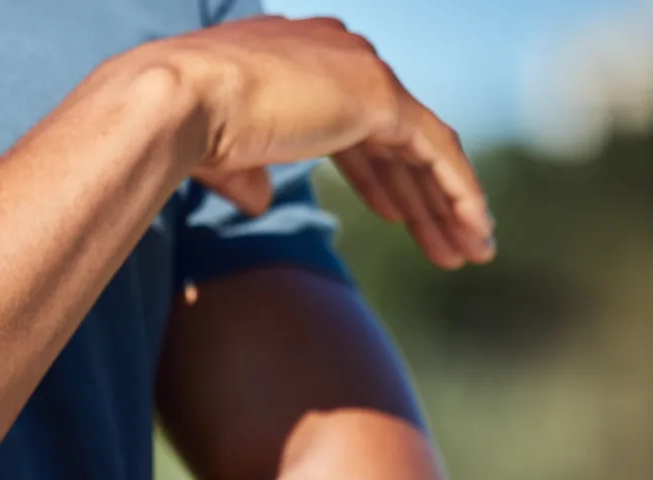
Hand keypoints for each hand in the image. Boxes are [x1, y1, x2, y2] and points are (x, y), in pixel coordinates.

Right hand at [142, 15, 493, 268]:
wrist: (178, 102)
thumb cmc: (181, 127)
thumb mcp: (220, 155)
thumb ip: (247, 173)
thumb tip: (260, 202)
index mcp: (300, 60)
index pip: (354, 123)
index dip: (377, 174)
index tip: (396, 215)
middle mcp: (337, 55)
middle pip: (394, 139)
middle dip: (420, 196)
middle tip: (446, 242)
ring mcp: (361, 71)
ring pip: (422, 148)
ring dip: (447, 204)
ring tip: (470, 251)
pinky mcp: (379, 97)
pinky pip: (436, 150)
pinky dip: (459, 192)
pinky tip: (474, 231)